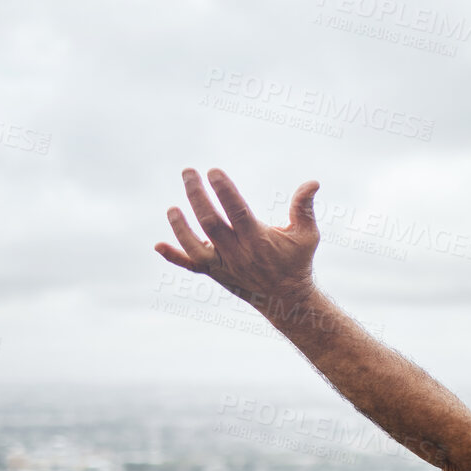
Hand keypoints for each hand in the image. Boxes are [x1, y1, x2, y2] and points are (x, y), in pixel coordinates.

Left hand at [156, 168, 320, 309]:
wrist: (286, 299)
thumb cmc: (297, 261)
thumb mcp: (306, 235)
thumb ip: (304, 208)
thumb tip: (312, 183)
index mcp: (259, 240)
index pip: (236, 211)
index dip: (224, 190)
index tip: (213, 171)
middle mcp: (238, 253)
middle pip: (210, 223)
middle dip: (197, 195)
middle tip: (188, 172)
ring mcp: (223, 265)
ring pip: (195, 246)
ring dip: (180, 227)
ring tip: (172, 207)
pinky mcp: (215, 274)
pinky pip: (190, 266)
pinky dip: (173, 257)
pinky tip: (158, 246)